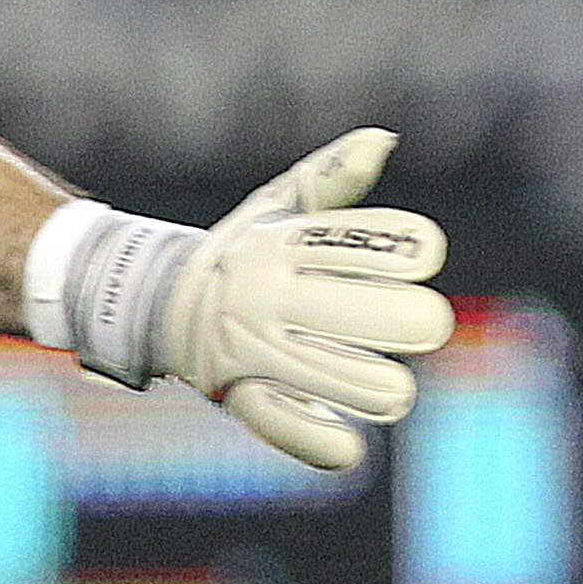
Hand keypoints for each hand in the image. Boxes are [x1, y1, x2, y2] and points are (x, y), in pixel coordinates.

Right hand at [152, 129, 455, 470]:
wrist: (157, 304)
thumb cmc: (242, 251)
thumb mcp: (279, 205)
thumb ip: (334, 176)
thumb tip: (382, 140)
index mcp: (282, 243)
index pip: (368, 245)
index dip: (410, 249)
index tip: (423, 256)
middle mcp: (269, 294)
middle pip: (376, 314)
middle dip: (417, 322)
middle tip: (425, 325)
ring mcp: (255, 349)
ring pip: (352, 379)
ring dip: (385, 389)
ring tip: (393, 388)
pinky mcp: (243, 399)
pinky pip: (292, 428)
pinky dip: (327, 443)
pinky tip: (350, 444)